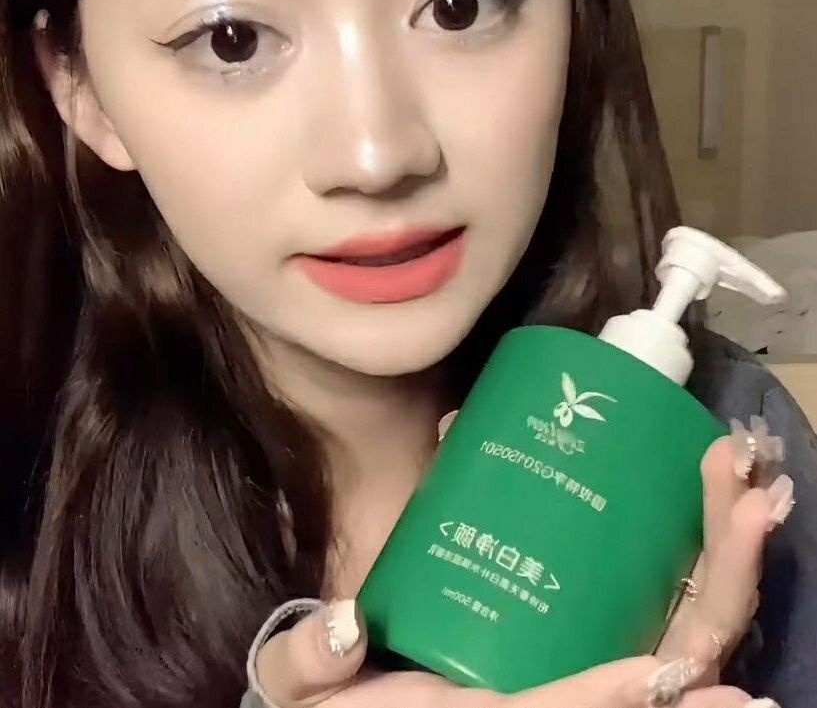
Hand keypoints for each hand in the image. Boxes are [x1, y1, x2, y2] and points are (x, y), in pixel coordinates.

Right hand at [254, 415, 789, 707]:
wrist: (364, 694)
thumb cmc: (341, 699)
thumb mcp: (305, 689)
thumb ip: (309, 662)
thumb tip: (347, 623)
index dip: (613, 697)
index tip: (669, 672)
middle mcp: (552, 689)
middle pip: (662, 666)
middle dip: (717, 594)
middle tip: (752, 508)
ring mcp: (575, 654)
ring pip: (680, 633)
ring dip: (726, 569)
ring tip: (752, 497)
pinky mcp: (578, 626)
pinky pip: (663, 607)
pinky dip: (704, 565)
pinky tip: (722, 510)